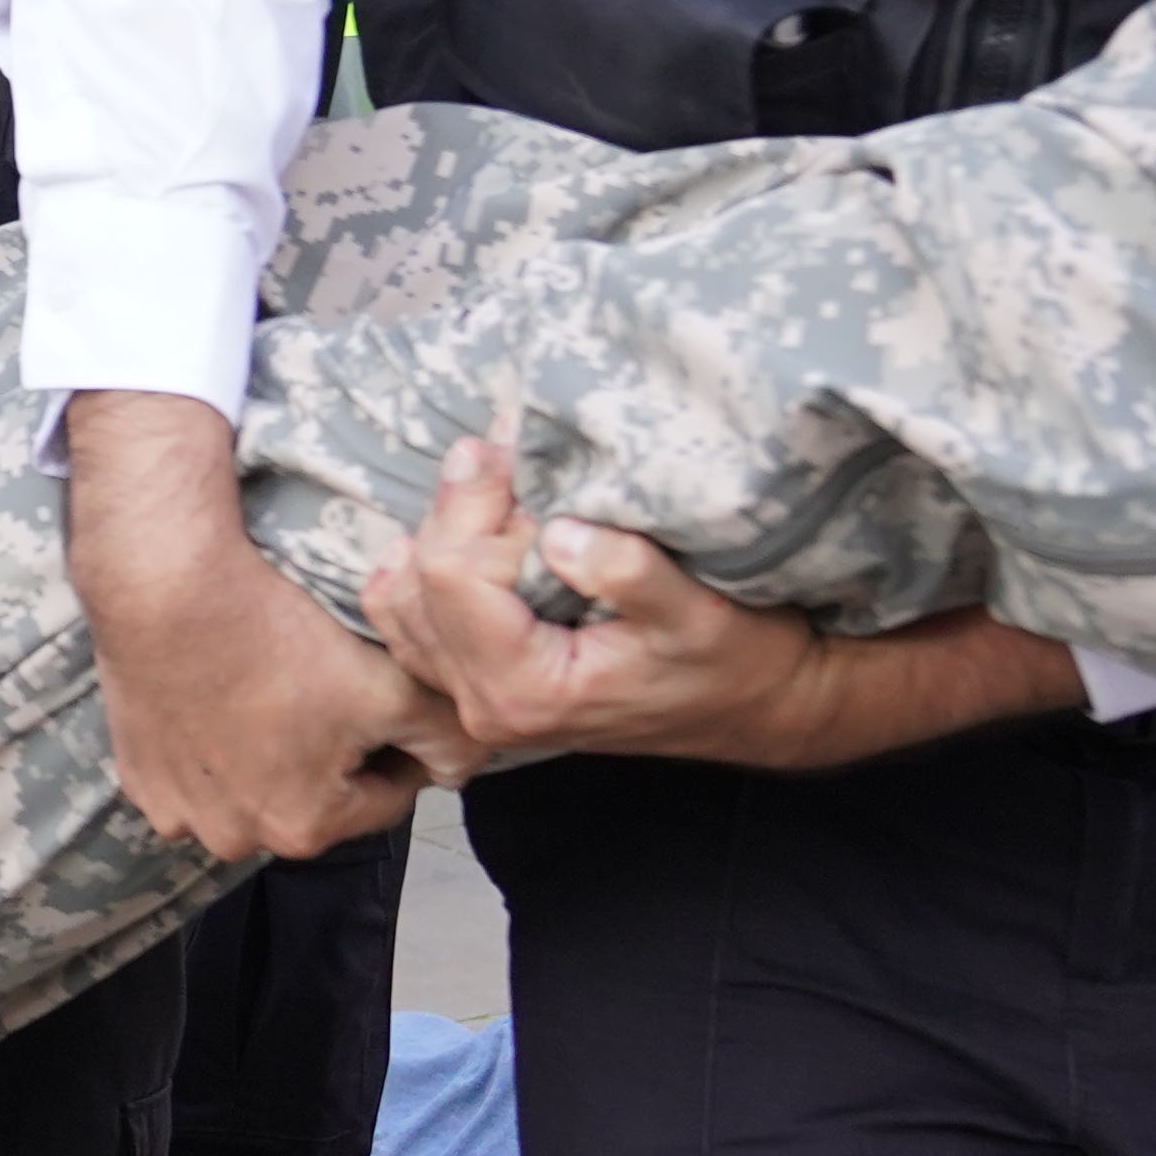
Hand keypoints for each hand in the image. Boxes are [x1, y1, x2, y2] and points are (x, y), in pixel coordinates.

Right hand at [64, 391, 457, 860]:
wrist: (166, 589)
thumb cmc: (277, 639)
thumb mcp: (386, 686)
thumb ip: (446, 736)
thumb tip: (469, 767)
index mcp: (304, 828)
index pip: (386, 798)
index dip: (400, 746)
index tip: (387, 699)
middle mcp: (235, 839)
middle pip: (315, 797)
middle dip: (330, 755)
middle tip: (325, 686)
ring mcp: (176, 811)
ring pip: (251, 786)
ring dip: (268, 753)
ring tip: (269, 687)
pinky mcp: (137, 775)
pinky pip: (193, 772)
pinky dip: (210, 744)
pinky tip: (218, 693)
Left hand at [358, 434, 1082, 770]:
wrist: (755, 707)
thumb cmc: (734, 662)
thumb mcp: (698, 614)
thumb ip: (629, 574)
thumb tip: (559, 533)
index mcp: (525, 689)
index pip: (448, 576)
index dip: (471, 502)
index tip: (509, 448)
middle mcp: (484, 702)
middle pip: (416, 581)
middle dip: (456, 508)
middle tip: (506, 453)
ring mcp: (475, 696)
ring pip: (400, 600)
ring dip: (438, 531)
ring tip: (495, 487)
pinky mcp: (479, 681)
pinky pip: (414, 619)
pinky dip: (426, 565)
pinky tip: (469, 527)